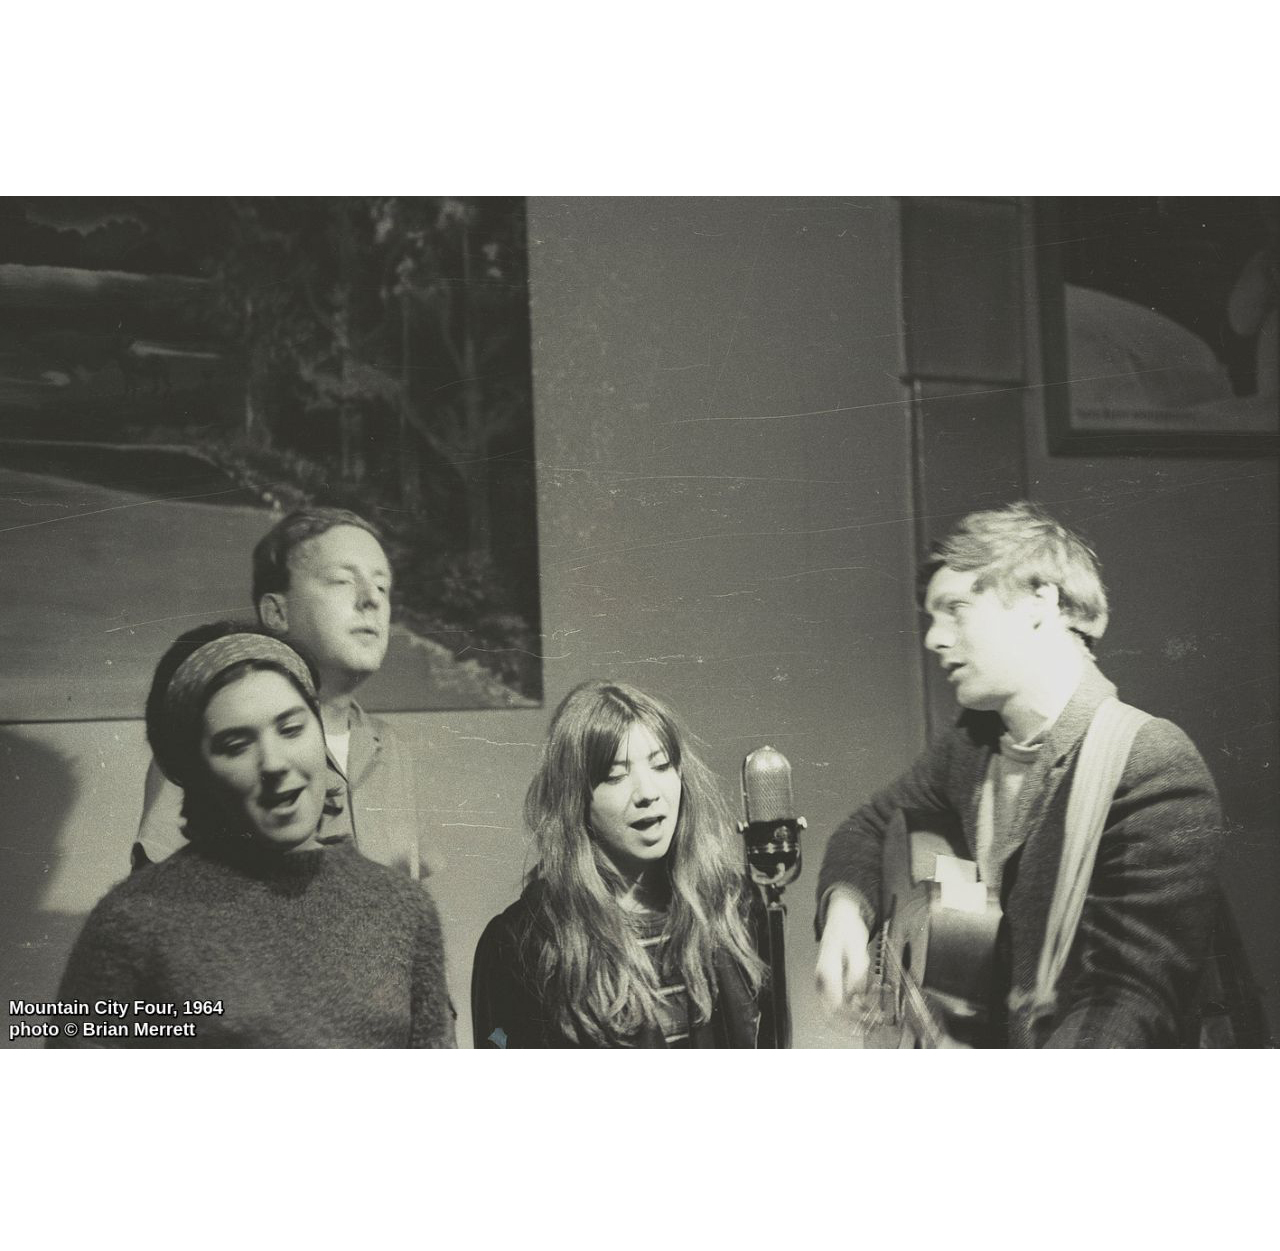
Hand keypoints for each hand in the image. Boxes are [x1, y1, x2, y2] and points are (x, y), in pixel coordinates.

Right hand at [814, 888, 871, 1014]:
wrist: (841, 918)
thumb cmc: (847, 929)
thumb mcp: (857, 948)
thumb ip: (857, 973)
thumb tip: (857, 995)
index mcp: (827, 971)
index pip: (835, 1005)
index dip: (851, 1018)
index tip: (868, 1021)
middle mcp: (823, 979)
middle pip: (833, 1012)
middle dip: (853, 1021)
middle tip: (872, 1022)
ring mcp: (826, 982)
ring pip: (837, 1009)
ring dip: (856, 1014)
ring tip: (875, 1013)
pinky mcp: (832, 983)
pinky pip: (840, 1001)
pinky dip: (855, 1005)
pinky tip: (868, 1002)